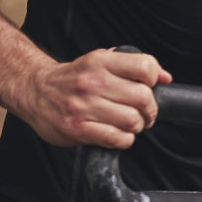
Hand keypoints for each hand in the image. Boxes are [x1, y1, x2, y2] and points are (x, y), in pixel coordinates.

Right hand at [15, 48, 170, 147]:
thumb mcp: (101, 62)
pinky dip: (124, 139)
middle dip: (150, 110)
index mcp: (100, 61)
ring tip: (127, 123)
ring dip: (137, 126)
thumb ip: (134, 67)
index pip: (145, 67)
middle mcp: (91, 82)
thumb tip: (166, 78)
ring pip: (133, 121)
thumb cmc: (75, 78)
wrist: (34, 90)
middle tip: (143, 113)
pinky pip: (117, 139)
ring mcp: (82, 106)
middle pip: (143, 98)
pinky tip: (117, 133)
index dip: (154, 80)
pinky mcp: (76, 128)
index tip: (148, 87)